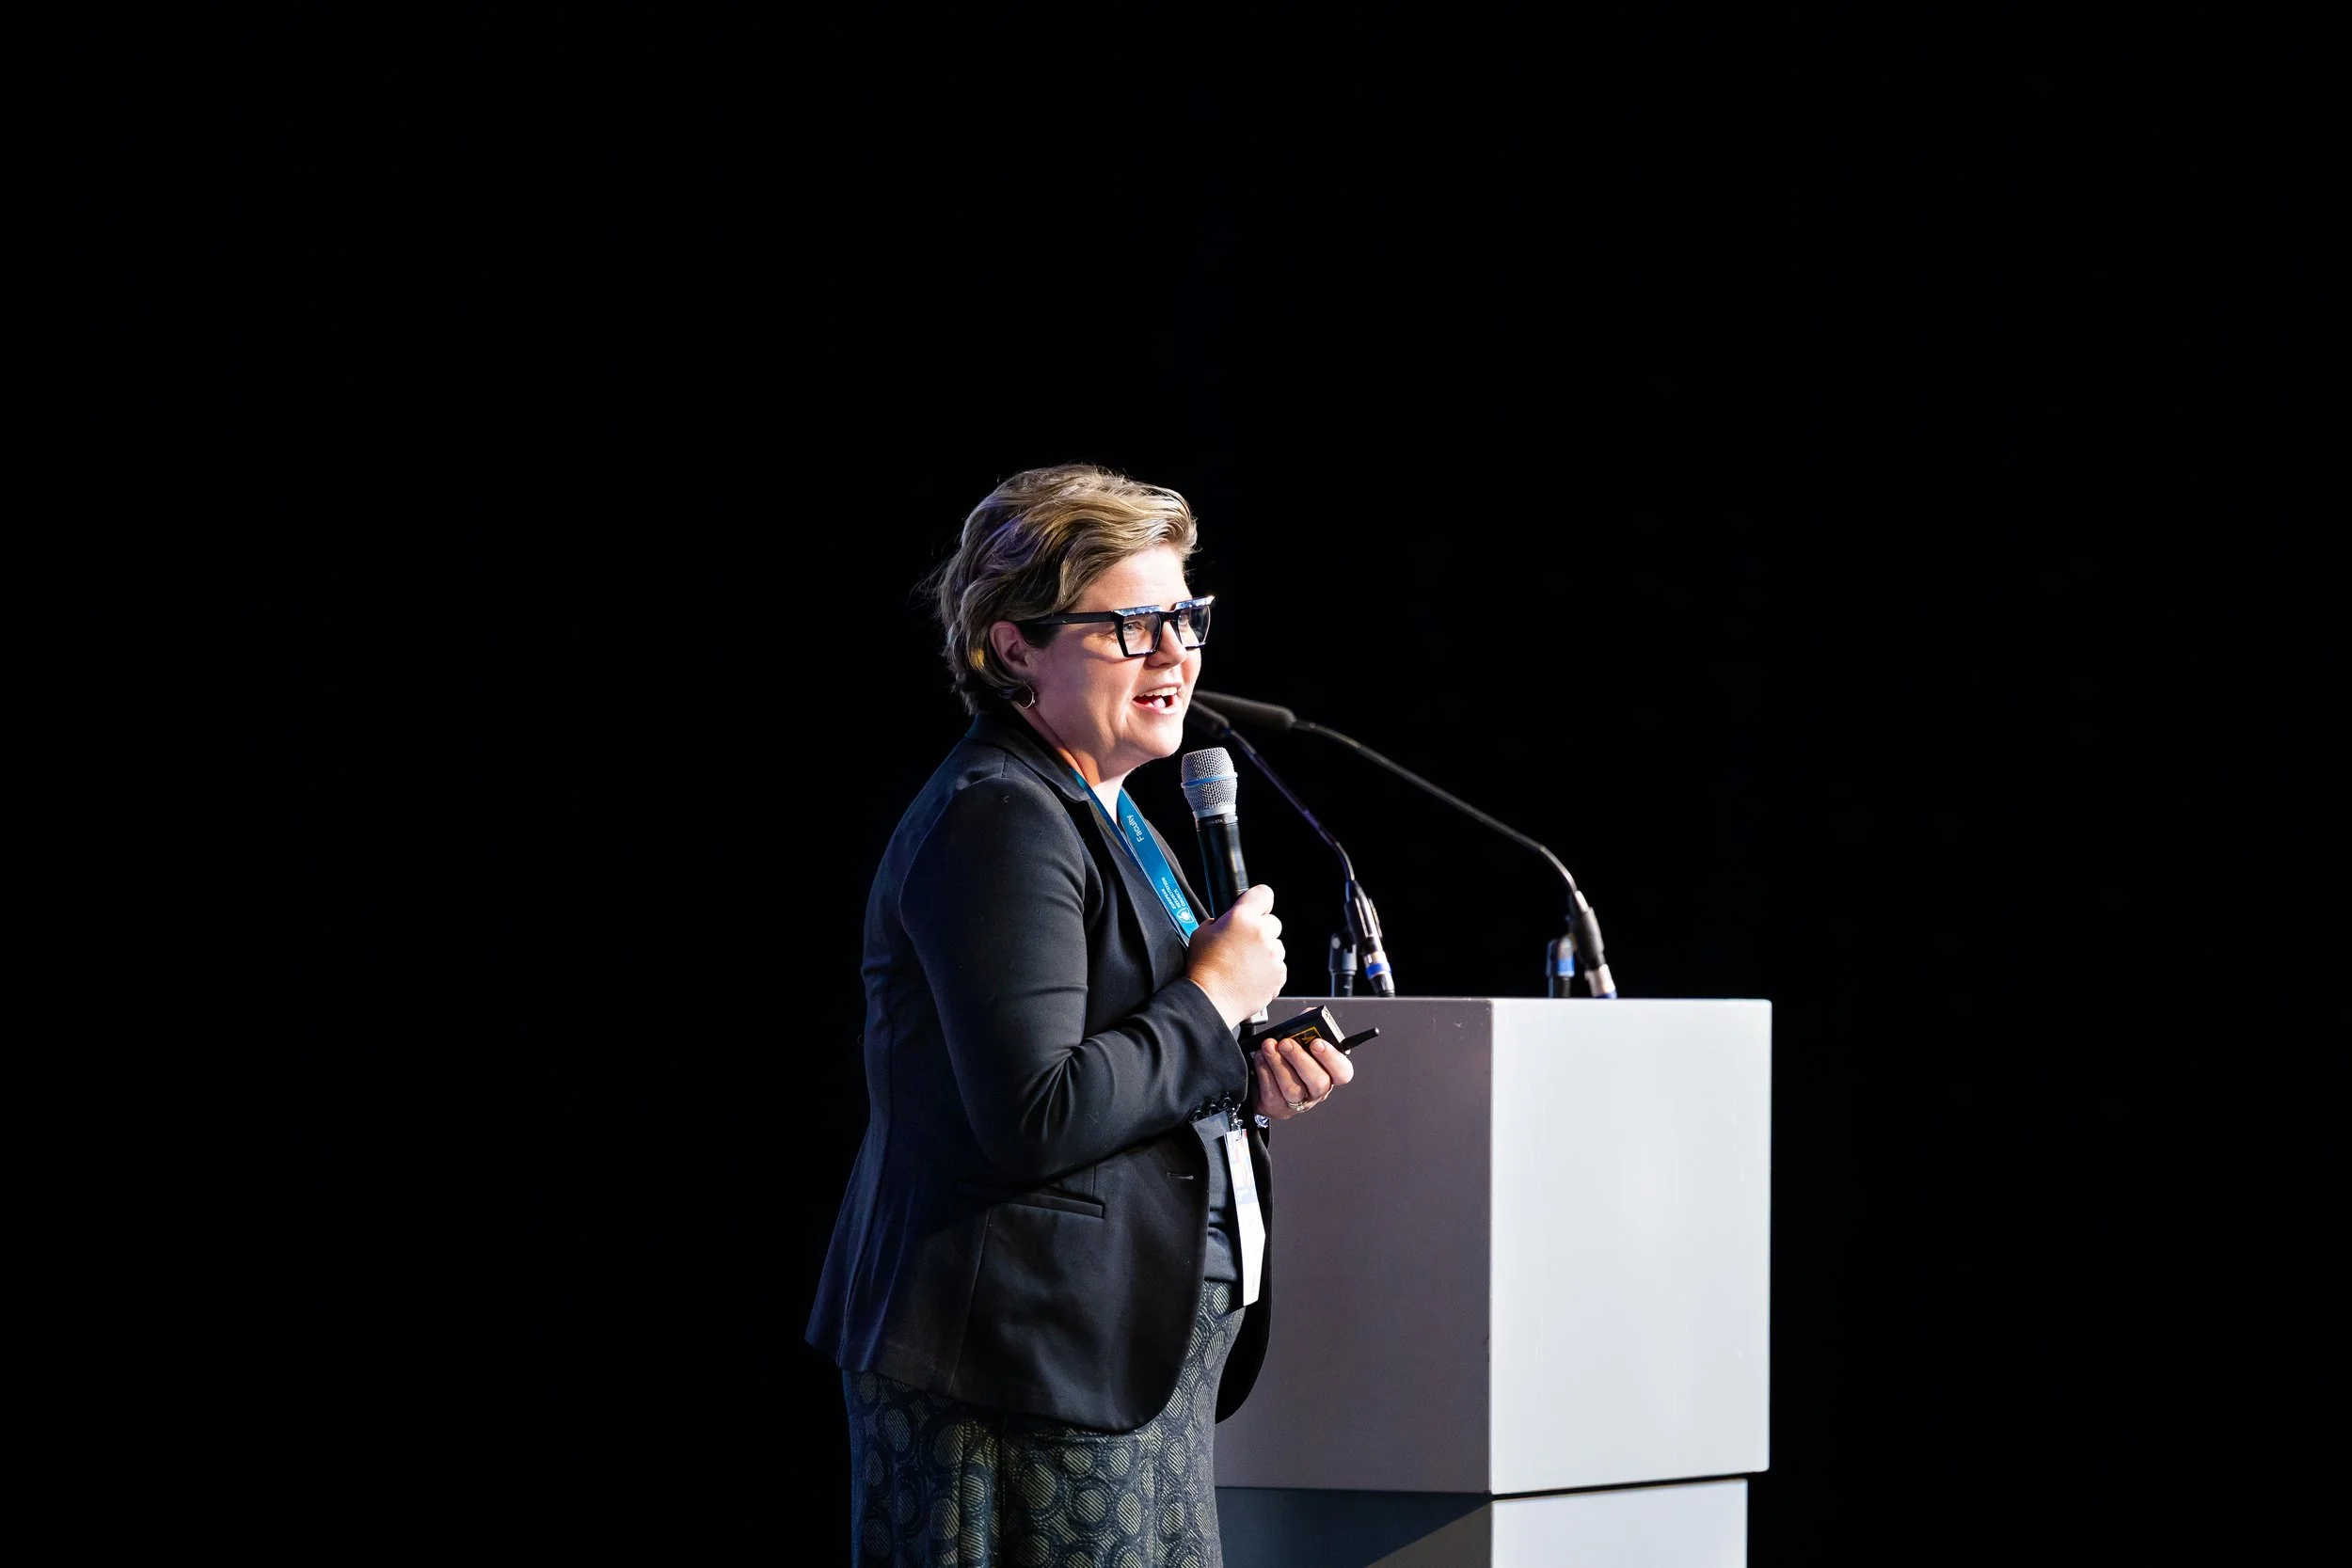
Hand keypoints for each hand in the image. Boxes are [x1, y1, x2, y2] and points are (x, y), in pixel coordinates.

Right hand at [1185, 884, 1285, 1028]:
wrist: (1211, 1000)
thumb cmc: (1204, 969)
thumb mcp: (1202, 933)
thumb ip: (1220, 921)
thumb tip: (1227, 921)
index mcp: (1241, 917)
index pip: (1263, 893)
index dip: (1260, 901)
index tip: (1257, 908)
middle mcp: (1261, 933)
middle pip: (1273, 923)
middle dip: (1261, 932)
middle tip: (1244, 946)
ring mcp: (1273, 954)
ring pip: (1276, 946)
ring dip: (1265, 953)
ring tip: (1245, 966)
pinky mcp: (1279, 973)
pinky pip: (1278, 967)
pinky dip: (1268, 971)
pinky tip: (1250, 977)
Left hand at [1253, 1030, 1354, 1121]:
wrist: (1259, 1078)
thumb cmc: (1285, 1057)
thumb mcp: (1298, 1039)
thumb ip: (1306, 1026)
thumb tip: (1309, 1014)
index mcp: (1329, 1072)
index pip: (1343, 1072)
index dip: (1332, 1058)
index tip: (1316, 1042)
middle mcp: (1317, 1090)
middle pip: (1318, 1081)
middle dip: (1300, 1059)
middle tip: (1286, 1043)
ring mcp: (1299, 1102)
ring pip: (1294, 1088)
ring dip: (1279, 1064)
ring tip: (1268, 1047)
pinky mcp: (1278, 1108)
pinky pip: (1273, 1093)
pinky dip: (1265, 1072)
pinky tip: (1260, 1058)